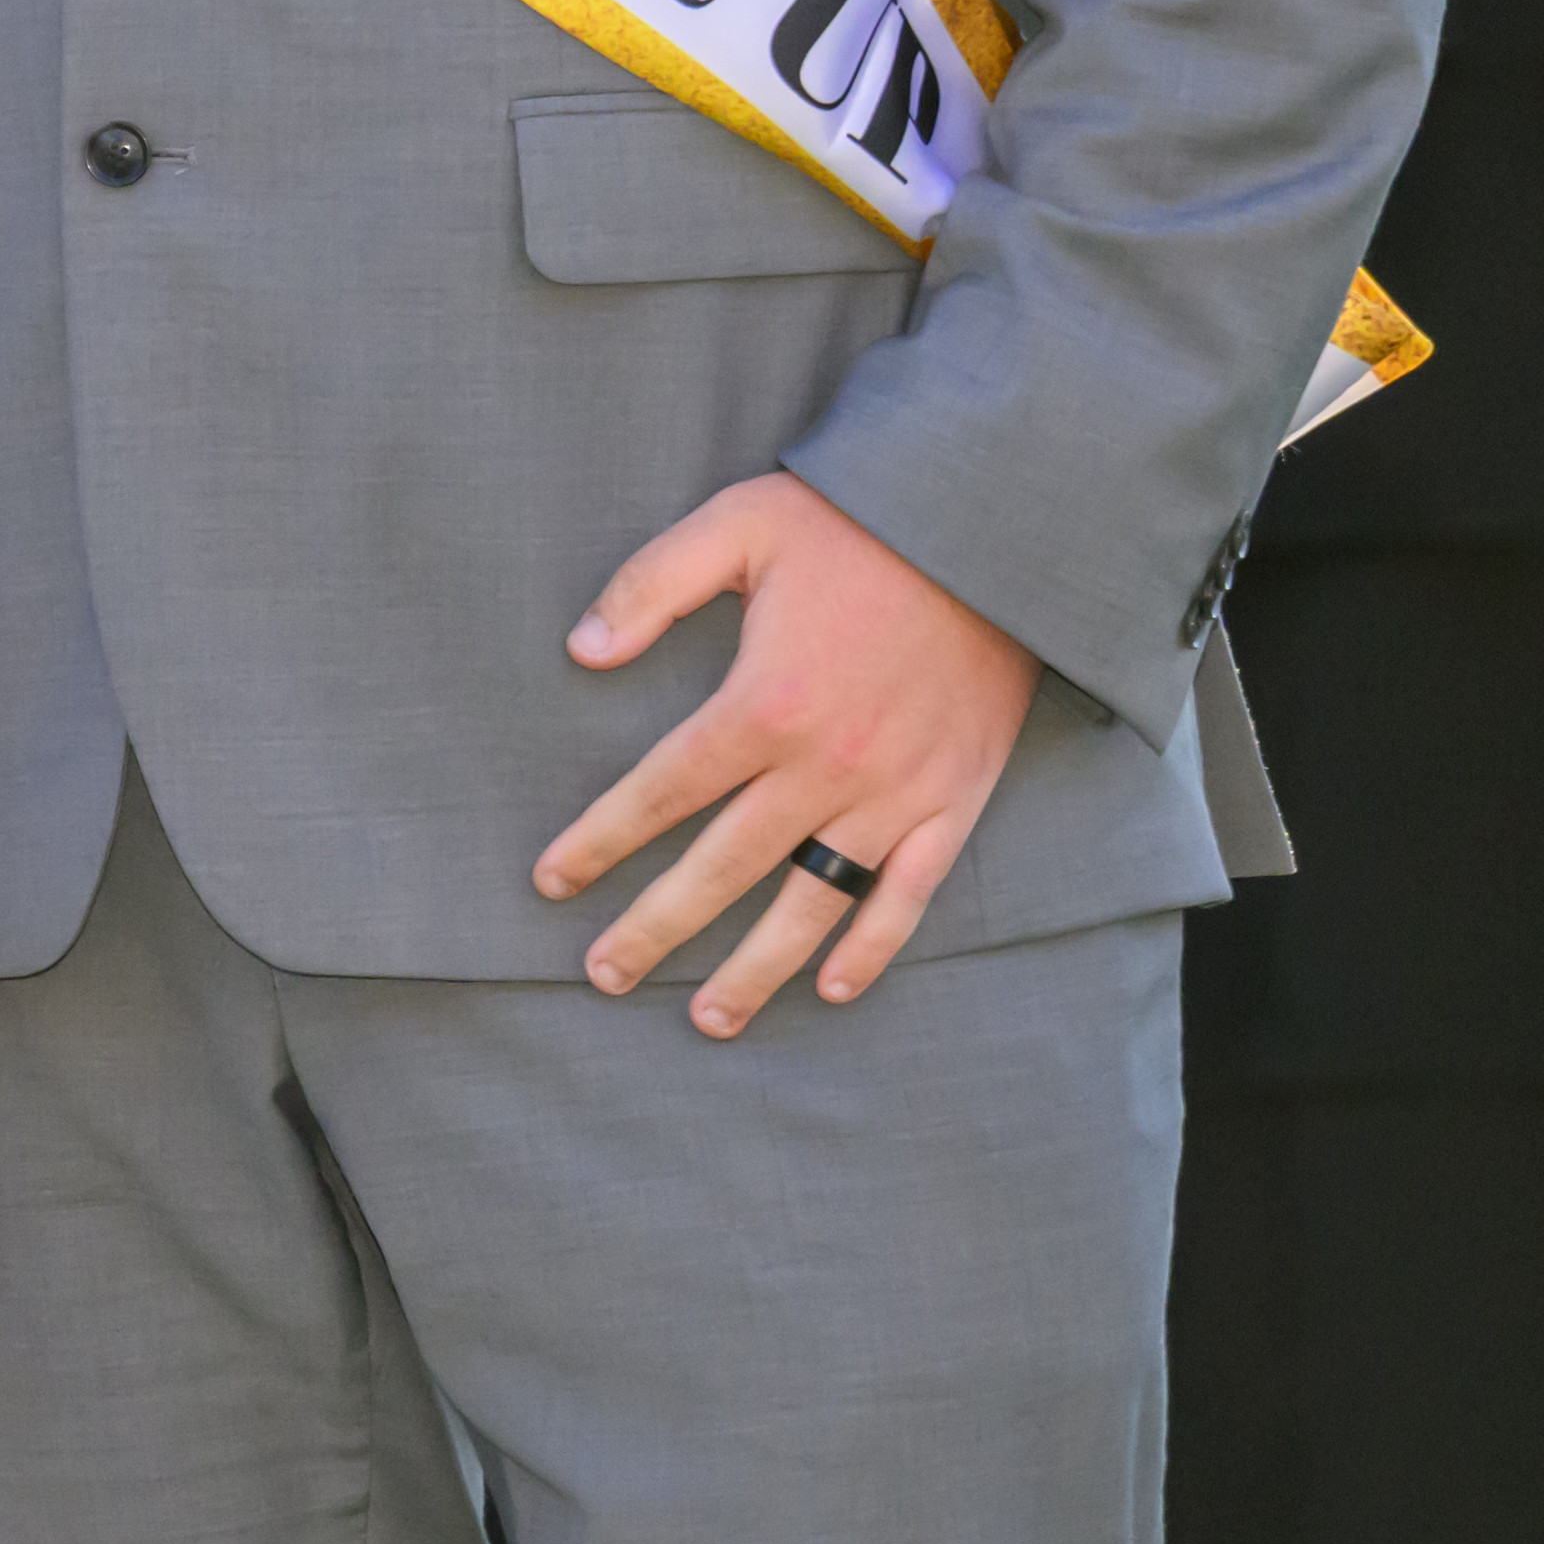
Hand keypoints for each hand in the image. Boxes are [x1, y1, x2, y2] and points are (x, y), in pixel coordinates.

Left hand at [536, 466, 1043, 1030]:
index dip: (600, 842)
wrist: (992, 531)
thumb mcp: (736, 526)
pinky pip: (910, 896)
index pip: (660, 794)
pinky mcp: (956, 800)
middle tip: (602, 974)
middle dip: (656, 927)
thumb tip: (581, 650)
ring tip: (706, 1017)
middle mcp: (827, 766)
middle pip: (723, 868)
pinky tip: (832, 989)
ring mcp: (897, 793)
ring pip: (813, 903)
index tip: (551, 882)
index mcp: (764, 704)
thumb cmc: (855, 526)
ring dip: (756, 967)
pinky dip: (873, 948)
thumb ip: (650, 586)